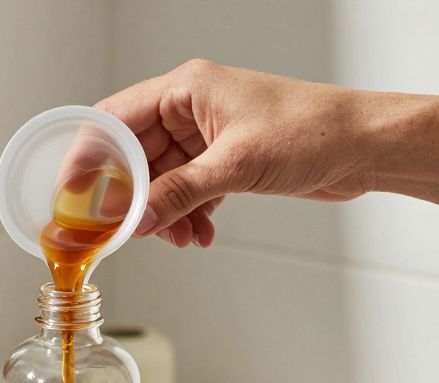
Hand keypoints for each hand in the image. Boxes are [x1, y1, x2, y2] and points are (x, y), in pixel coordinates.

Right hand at [97, 59, 375, 247]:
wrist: (365, 145)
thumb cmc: (314, 131)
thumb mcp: (237, 166)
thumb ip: (179, 194)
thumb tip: (135, 220)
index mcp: (186, 89)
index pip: (115, 119)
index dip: (89, 157)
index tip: (73, 194)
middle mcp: (191, 108)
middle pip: (135, 156)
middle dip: (133, 198)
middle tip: (124, 232)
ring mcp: (208, 136)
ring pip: (162, 180)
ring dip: (164, 213)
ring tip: (177, 237)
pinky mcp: (227, 161)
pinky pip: (188, 191)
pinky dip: (188, 215)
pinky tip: (200, 234)